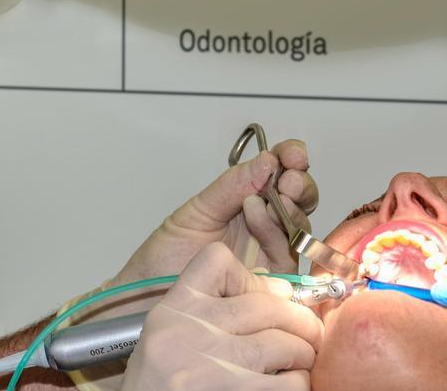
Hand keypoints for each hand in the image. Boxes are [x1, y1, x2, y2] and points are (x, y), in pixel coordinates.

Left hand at [115, 138, 316, 283]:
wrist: (148, 295)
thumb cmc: (166, 256)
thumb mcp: (197, 211)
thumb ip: (231, 187)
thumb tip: (267, 159)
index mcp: (246, 202)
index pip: (278, 175)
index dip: (290, 160)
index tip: (291, 153)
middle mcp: (264, 227)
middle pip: (300, 199)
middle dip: (298, 182)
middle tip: (287, 175)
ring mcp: (270, 254)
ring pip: (299, 225)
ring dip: (288, 205)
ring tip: (263, 195)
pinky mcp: (274, 282)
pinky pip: (287, 253)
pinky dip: (275, 230)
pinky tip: (256, 214)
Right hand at [123, 244, 322, 390]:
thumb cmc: (160, 382)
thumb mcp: (171, 335)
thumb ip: (212, 310)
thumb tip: (278, 292)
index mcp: (174, 309)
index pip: (217, 261)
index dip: (252, 275)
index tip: (266, 294)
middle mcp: (191, 331)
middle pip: (267, 305)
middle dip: (300, 319)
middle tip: (308, 331)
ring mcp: (213, 365)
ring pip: (287, 344)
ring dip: (303, 354)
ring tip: (298, 361)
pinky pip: (291, 383)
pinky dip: (298, 383)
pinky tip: (286, 383)